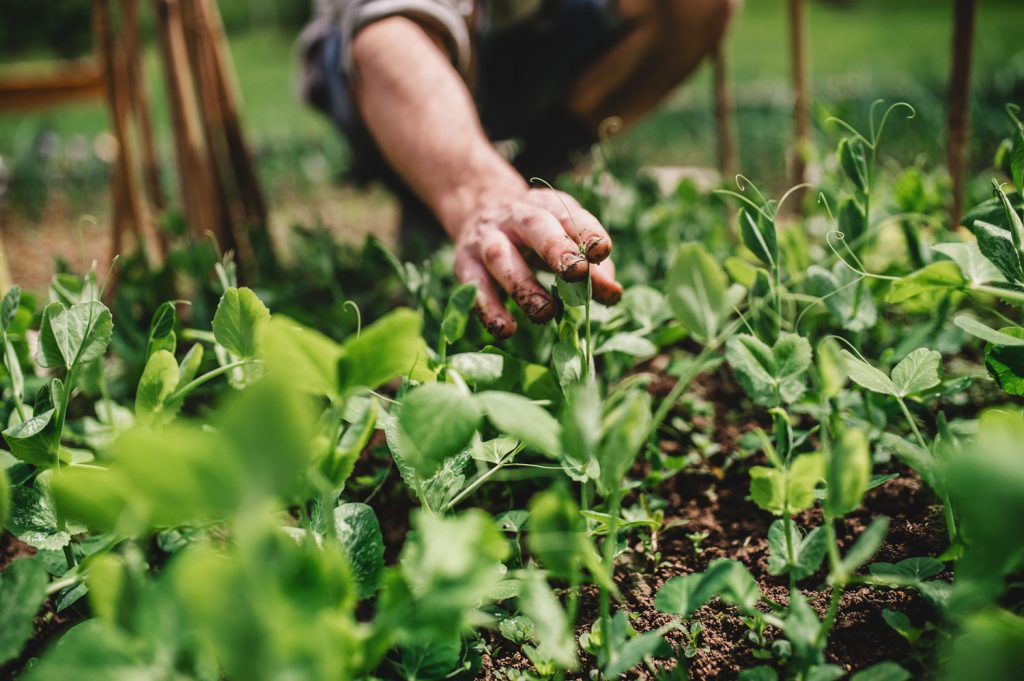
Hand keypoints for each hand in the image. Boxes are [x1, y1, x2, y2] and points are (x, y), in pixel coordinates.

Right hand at [450, 187, 622, 338]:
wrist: (479, 210)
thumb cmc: (537, 235)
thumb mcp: (566, 240)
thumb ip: (592, 268)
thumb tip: (612, 294)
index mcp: (548, 206)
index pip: (570, 215)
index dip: (587, 232)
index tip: (602, 251)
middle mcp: (516, 216)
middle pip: (536, 228)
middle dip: (555, 249)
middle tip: (576, 273)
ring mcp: (486, 238)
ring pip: (501, 258)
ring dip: (523, 286)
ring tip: (545, 313)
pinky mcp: (464, 263)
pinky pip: (474, 286)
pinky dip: (489, 309)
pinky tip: (506, 329)